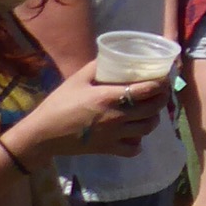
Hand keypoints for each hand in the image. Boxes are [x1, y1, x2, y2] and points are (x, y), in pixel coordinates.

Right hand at [18, 70, 171, 159]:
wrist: (42, 134)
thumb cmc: (58, 104)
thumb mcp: (77, 79)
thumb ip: (97, 66)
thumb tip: (115, 56)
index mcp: (109, 97)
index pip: (147, 89)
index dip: (161, 83)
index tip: (163, 78)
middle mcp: (116, 117)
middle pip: (153, 109)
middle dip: (162, 99)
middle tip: (161, 92)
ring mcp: (114, 135)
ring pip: (147, 128)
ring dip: (153, 118)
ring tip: (149, 111)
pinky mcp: (108, 149)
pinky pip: (133, 149)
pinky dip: (138, 142)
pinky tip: (134, 134)